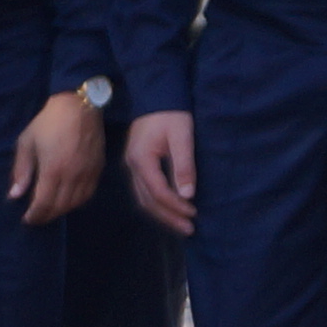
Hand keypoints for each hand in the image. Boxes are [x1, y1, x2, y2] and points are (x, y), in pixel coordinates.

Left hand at [12, 90, 104, 224]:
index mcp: (53, 170)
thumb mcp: (26, 143)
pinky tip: (68, 200)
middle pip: (61, 206)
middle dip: (47, 215)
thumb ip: (21, 171)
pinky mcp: (99, 168)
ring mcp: (88, 172)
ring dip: (62, 210)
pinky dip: (77, 202)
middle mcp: (73, 176)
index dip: (35, 215)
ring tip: (50, 211)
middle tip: (37, 218)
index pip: (44, 203)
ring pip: (76, 202)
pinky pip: (89, 193)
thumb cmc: (48, 122)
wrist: (79, 106)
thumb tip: (15, 195)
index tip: (27, 220)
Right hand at [125, 111, 199, 234]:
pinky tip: (169, 209)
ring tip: (181, 224)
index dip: (176, 206)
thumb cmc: (171, 114)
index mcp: (141, 160)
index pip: (158, 192)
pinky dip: (157, 203)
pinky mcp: (136, 164)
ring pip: (143, 198)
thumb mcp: (182, 137)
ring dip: (162, 214)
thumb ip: (184, 165)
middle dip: (169, 217)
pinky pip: (144, 191)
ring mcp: (131, 166)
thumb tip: (188, 195)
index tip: (194, 213)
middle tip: (189, 230)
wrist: (156, 96)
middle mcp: (132, 166)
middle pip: (148, 201)